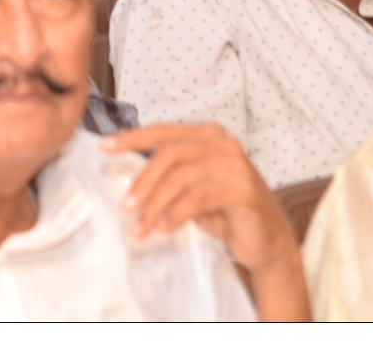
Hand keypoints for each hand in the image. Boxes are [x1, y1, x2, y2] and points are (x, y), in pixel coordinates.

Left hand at [103, 123, 308, 319]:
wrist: (267, 240)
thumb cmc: (226, 211)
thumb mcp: (192, 187)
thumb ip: (168, 175)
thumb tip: (126, 175)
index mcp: (208, 136)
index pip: (164, 132)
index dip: (132, 138)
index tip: (105, 147)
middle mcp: (223, 144)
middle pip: (169, 155)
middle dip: (143, 181)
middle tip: (127, 205)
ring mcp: (235, 166)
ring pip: (181, 178)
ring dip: (155, 204)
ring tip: (141, 225)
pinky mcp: (243, 190)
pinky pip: (199, 197)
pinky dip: (177, 213)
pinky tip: (165, 227)